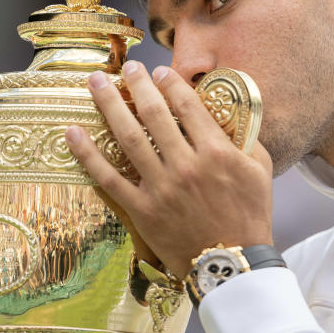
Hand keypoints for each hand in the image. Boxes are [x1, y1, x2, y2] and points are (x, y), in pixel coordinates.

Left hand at [65, 61, 273, 277]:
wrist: (231, 265)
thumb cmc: (249, 217)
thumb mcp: (260, 171)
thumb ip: (246, 138)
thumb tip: (231, 112)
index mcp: (216, 153)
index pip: (188, 107)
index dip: (171, 84)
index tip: (159, 72)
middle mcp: (186, 165)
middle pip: (154, 115)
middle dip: (137, 85)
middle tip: (125, 67)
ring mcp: (160, 188)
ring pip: (128, 139)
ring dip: (109, 106)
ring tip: (95, 83)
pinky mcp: (142, 210)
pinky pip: (109, 178)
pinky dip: (88, 155)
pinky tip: (73, 133)